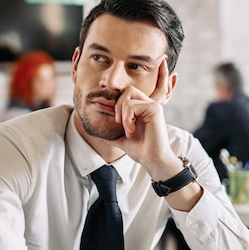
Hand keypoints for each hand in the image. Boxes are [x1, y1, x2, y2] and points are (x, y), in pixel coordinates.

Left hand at [111, 58, 178, 177]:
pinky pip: (132, 106)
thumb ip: (111, 131)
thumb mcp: (121, 138)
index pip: (125, 95)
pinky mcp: (155, 109)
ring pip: (127, 96)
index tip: (106, 113)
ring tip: (128, 130)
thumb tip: (93, 129)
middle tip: (118, 122)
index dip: (113, 102)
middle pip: (127, 89)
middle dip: (117, 105)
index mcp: (142, 109)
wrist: (152, 160)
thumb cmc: (141, 150)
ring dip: (123, 115)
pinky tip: (131, 131)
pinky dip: (127, 119)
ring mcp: (152, 106)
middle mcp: (148, 105)